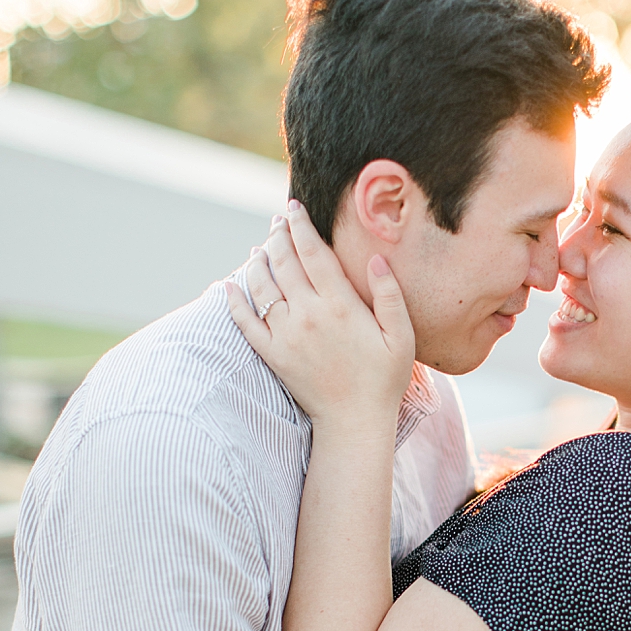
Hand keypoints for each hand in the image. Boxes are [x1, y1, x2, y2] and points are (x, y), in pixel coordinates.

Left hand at [225, 203, 414, 427]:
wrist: (354, 422)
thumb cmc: (384, 379)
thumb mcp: (401, 336)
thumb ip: (389, 295)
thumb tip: (375, 258)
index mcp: (340, 305)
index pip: (313, 252)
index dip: (301, 226)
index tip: (293, 208)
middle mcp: (308, 315)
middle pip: (283, 262)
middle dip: (278, 236)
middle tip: (277, 222)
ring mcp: (285, 335)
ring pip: (261, 286)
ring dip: (257, 261)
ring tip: (261, 248)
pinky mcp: (272, 354)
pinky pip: (244, 322)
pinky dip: (233, 301)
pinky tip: (229, 285)